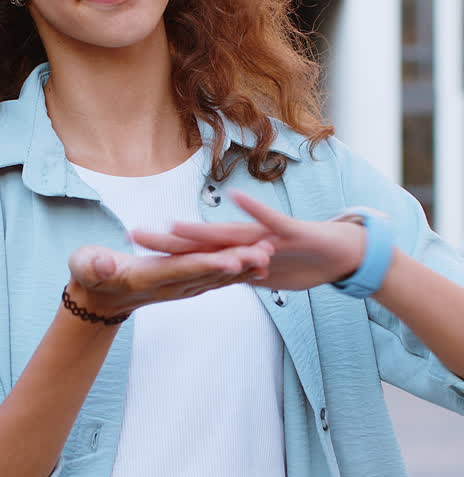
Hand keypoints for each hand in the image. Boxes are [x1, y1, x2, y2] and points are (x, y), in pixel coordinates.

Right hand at [67, 225, 276, 315]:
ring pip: (218, 278)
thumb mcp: (84, 266)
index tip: (232, 260)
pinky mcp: (186, 285)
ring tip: (271, 254)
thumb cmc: (89, 274)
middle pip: (209, 274)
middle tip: (266, 253)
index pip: (183, 270)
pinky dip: (238, 272)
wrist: (99, 297)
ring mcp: (180, 288)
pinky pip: (216, 279)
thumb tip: (100, 264)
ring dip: (244, 268)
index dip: (208, 265)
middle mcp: (171, 286)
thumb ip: (93, 265)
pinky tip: (259, 265)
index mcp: (148, 278)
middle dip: (238, 264)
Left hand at [127, 190, 367, 292]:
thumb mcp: (265, 276)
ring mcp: (267, 236)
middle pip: (202, 243)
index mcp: (239, 255)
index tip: (133, 256)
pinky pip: (270, 221)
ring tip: (173, 226)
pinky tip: (237, 198)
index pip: (196, 257)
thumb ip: (240, 273)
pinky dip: (255, 210)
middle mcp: (247, 241)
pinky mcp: (290, 233)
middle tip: (134, 235)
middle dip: (168, 242)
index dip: (165, 257)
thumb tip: (215, 279)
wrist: (343, 253)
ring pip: (230, 234)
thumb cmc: (303, 262)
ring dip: (203, 231)